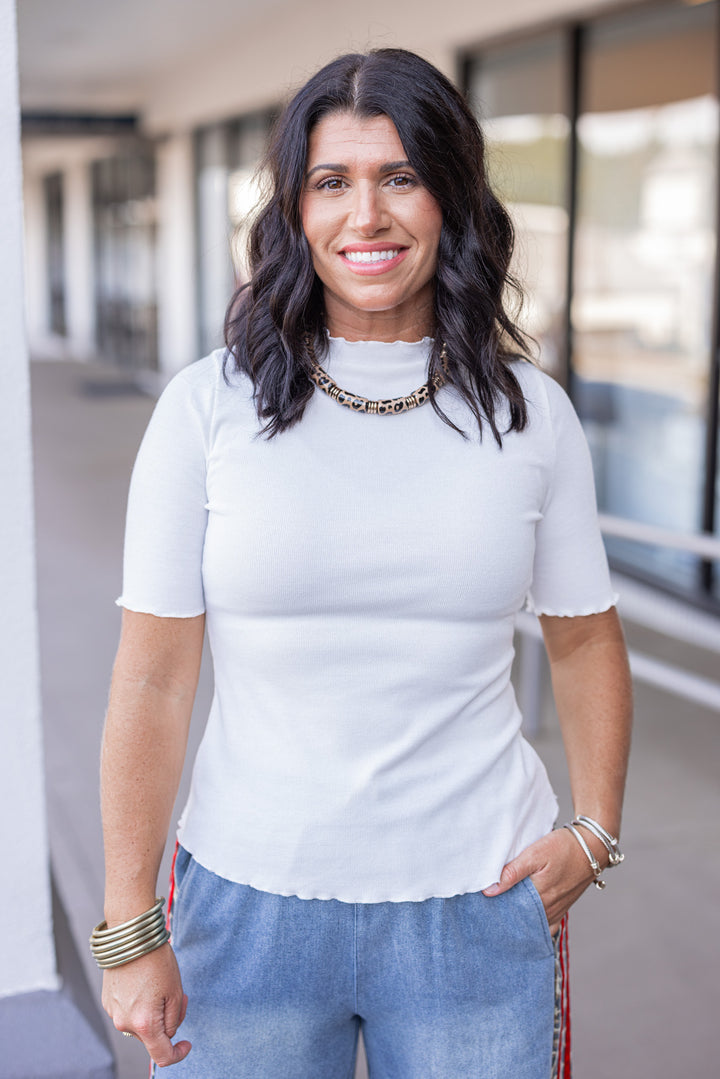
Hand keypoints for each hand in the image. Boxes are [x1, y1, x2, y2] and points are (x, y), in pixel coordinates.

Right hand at [102, 943, 190, 1066]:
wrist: (132, 937)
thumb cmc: (156, 961)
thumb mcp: (176, 992)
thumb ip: (173, 1020)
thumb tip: (167, 1034)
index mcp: (144, 1024)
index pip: (161, 1055)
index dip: (178, 1053)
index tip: (186, 1044)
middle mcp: (124, 1023)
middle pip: (152, 1035)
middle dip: (167, 1021)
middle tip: (179, 997)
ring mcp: (113, 1012)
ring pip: (140, 1023)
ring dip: (153, 1012)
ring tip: (160, 985)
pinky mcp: (108, 1001)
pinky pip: (129, 1011)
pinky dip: (140, 1004)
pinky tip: (145, 983)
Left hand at [482, 827, 606, 933]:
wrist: (592, 847)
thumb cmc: (564, 847)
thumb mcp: (535, 854)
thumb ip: (512, 872)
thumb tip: (489, 891)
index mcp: (540, 897)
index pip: (511, 914)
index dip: (496, 911)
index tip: (482, 909)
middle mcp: (549, 909)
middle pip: (521, 921)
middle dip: (505, 917)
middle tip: (488, 911)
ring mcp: (557, 911)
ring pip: (532, 923)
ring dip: (518, 919)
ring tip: (502, 912)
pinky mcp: (562, 908)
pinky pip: (546, 924)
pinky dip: (534, 923)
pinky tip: (524, 917)